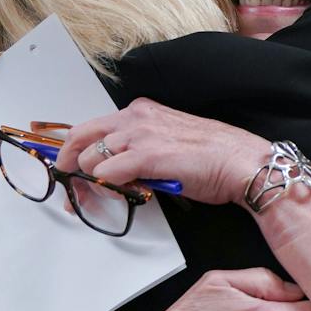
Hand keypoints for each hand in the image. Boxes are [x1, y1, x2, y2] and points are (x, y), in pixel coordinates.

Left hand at [55, 98, 267, 205]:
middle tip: (70, 189)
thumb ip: (141, 149)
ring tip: (98, 199)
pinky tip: (117, 193)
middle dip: (68, 166)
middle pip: (79, 138)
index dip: (76, 151)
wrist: (242, 163)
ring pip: (89, 159)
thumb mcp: (170, 142)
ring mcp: (140, 135)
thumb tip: (118, 170)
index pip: (93, 127)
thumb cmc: (215, 157)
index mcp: (141, 111)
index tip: (70, 168)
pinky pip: (107, 173)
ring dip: (89, 183)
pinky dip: (105, 187)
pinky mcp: (147, 156)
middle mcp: (136, 118)